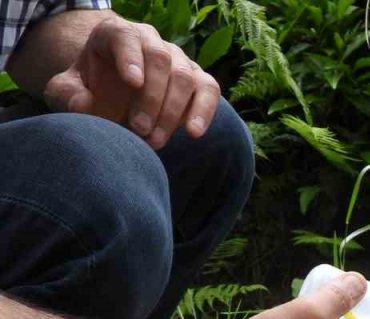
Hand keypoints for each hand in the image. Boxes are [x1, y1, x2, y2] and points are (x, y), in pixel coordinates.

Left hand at [43, 15, 220, 148]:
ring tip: (154, 140)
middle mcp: (151, 41)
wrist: (113, 95)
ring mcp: (178, 59)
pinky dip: (204, 111)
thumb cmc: (90, 90)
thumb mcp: (67, 90)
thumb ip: (67, 94)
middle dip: (152, 97)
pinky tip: (193, 133)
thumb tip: (84, 104)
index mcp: (116, 34)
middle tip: (139, 128)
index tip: (132, 82)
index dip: (131, 57)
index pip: (127, 37)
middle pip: (161, 60)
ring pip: (185, 77)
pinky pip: (209, 90)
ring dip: (172, 112)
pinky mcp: (198, 80)